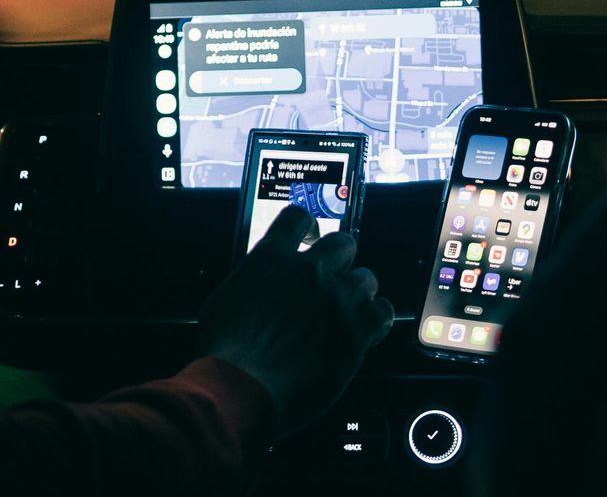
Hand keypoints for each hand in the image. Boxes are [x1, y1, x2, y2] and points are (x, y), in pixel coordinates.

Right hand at [199, 204, 394, 434]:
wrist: (241, 388)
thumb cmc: (224, 352)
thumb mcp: (225, 301)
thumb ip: (253, 284)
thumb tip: (261, 288)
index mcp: (270, 259)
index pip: (298, 218)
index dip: (306, 226)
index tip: (309, 236)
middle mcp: (308, 273)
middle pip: (343, 244)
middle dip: (340, 259)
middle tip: (333, 277)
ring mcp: (335, 302)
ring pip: (366, 278)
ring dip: (357, 291)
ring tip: (349, 307)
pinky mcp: (354, 334)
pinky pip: (382, 313)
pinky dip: (377, 317)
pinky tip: (369, 325)